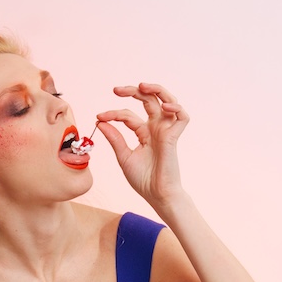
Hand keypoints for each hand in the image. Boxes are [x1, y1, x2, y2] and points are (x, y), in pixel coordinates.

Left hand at [95, 82, 188, 205]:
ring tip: (142, 86)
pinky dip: (176, 107)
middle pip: (148, 100)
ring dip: (156, 90)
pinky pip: (182, 116)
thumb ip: (115, 139)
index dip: (113, 114)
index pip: (128, 115)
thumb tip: (100, 122)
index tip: (99, 117)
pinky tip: (164, 106)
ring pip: (167, 100)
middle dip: (133, 91)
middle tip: (116, 90)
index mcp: (143, 133)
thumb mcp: (124, 156)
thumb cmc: (143, 180)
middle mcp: (156, 128)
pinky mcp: (174, 137)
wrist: (156, 195)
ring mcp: (166, 131)